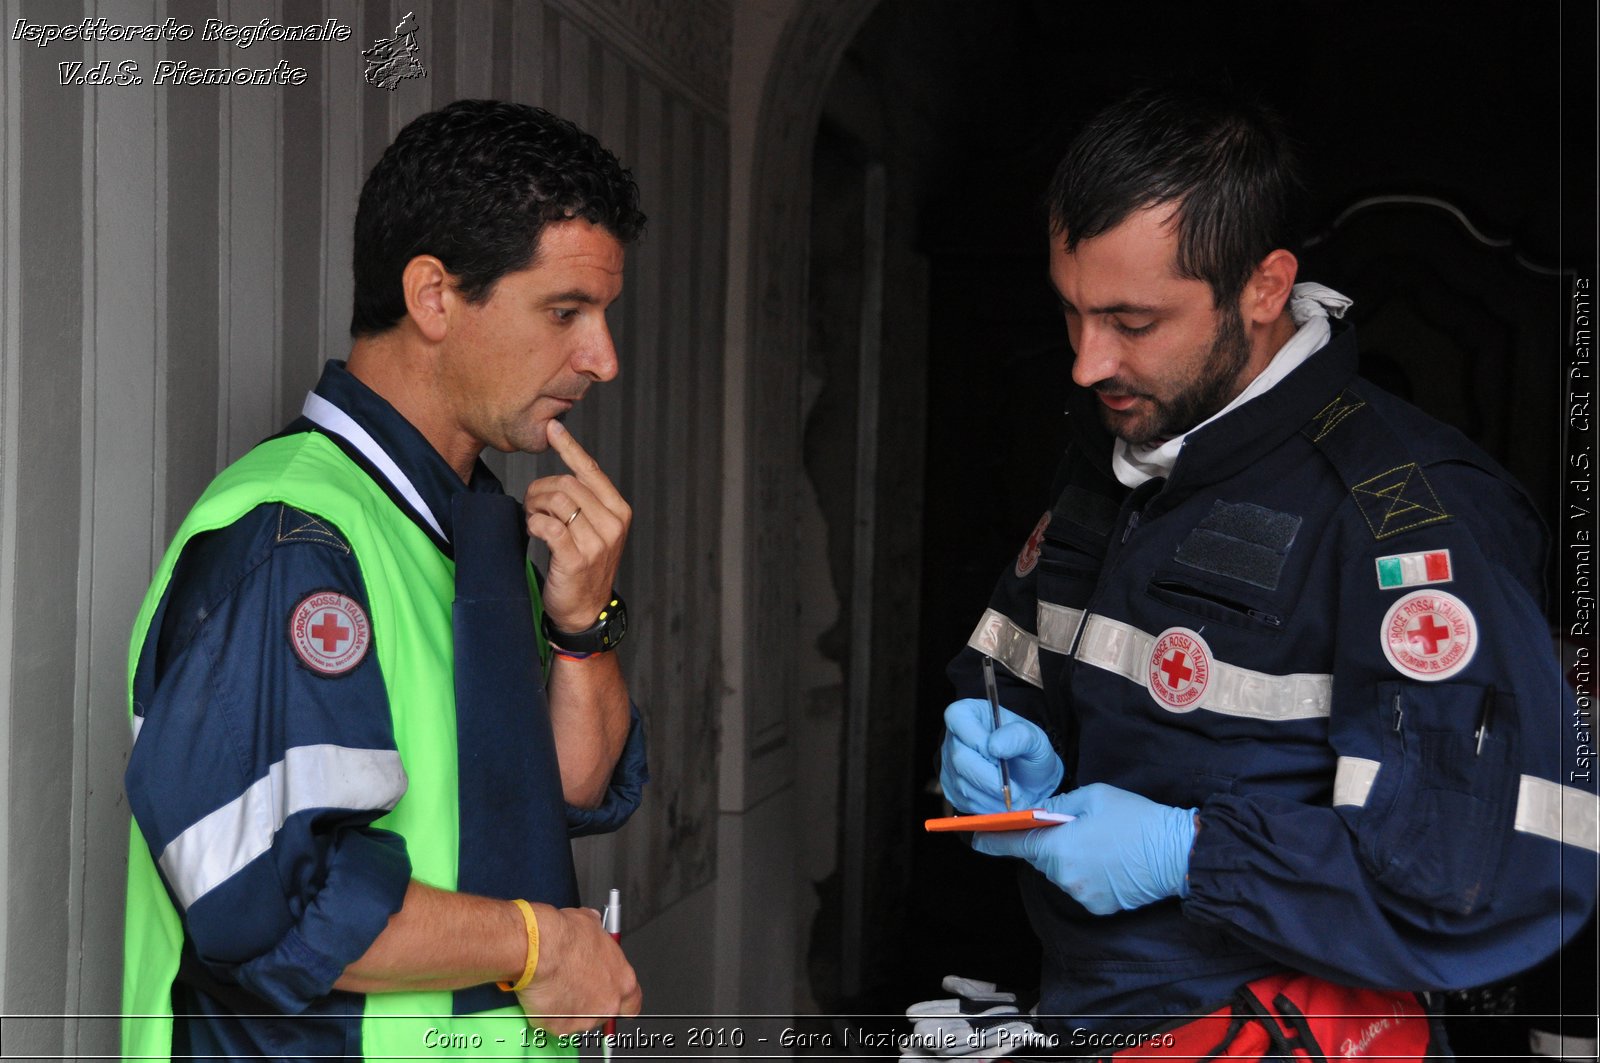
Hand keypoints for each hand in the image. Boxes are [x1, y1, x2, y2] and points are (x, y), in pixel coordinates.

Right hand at [515, 904, 640, 1035]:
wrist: (540, 949)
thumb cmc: (564, 937)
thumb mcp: (591, 925)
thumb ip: (598, 934)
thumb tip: (593, 925)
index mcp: (622, 980)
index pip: (632, 1001)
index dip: (619, 998)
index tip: (608, 993)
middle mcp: (608, 1003)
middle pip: (604, 1010)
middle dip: (590, 1001)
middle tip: (573, 985)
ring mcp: (585, 1019)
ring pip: (578, 1019)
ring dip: (569, 1007)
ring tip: (555, 984)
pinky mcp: (560, 1026)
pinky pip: (555, 1023)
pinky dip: (548, 1013)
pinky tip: (543, 993)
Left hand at [524, 421, 631, 631]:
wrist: (585, 611)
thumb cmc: (584, 566)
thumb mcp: (596, 529)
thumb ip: (586, 502)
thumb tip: (565, 469)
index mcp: (619, 511)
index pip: (591, 471)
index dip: (570, 447)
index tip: (552, 427)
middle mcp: (613, 524)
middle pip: (567, 484)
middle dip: (540, 489)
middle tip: (531, 504)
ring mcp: (597, 542)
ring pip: (556, 501)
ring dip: (535, 506)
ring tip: (533, 518)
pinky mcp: (576, 558)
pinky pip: (548, 525)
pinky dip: (534, 523)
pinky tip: (533, 530)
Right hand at [940, 698, 1062, 812]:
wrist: (1030, 779)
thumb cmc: (1029, 752)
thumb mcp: (1034, 738)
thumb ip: (1019, 736)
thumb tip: (994, 746)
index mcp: (970, 713)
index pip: (958, 718)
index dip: (978, 740)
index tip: (1001, 757)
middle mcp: (953, 737)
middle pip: (959, 758)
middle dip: (990, 779)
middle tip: (1017, 792)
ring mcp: (949, 765)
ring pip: (962, 784)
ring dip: (992, 797)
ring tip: (1016, 801)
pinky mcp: (951, 789)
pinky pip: (964, 802)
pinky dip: (987, 808)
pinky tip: (1003, 804)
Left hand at [972, 784, 1195, 914]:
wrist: (1177, 853)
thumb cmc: (1136, 819)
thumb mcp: (1093, 797)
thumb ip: (1057, 806)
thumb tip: (1035, 814)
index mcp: (1058, 846)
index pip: (1013, 843)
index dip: (991, 839)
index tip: (973, 837)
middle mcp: (1064, 876)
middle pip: (1039, 857)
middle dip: (1047, 842)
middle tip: (1072, 825)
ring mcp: (1081, 895)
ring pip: (1060, 872)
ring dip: (1068, 857)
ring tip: (1099, 842)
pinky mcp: (1097, 907)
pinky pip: (1079, 885)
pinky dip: (1086, 873)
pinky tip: (1109, 860)